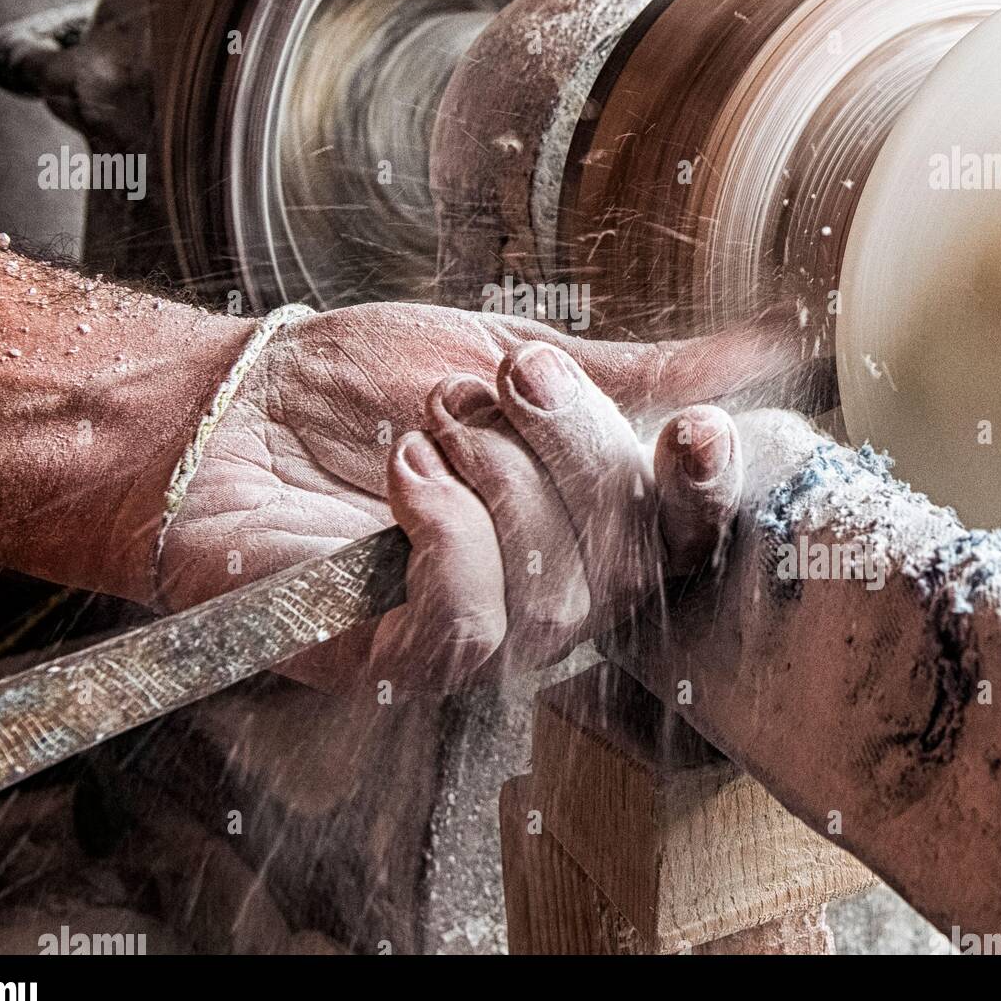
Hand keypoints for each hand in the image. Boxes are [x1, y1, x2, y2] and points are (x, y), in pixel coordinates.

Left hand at [158, 301, 786, 693]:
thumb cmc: (363, 383)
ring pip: (552, 587)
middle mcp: (548, 586)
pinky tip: (405, 474)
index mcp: (588, 514)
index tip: (698, 433)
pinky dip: (446, 533)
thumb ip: (630, 368)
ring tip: (434, 420)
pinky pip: (468, 627)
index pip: (687, 530)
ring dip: (497, 479)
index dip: (709, 490)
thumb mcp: (507, 348)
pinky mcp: (396, 657)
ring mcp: (475, 628)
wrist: (235, 406)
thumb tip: (766, 344)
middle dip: (572, 444)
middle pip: (626, 549)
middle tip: (506, 379)